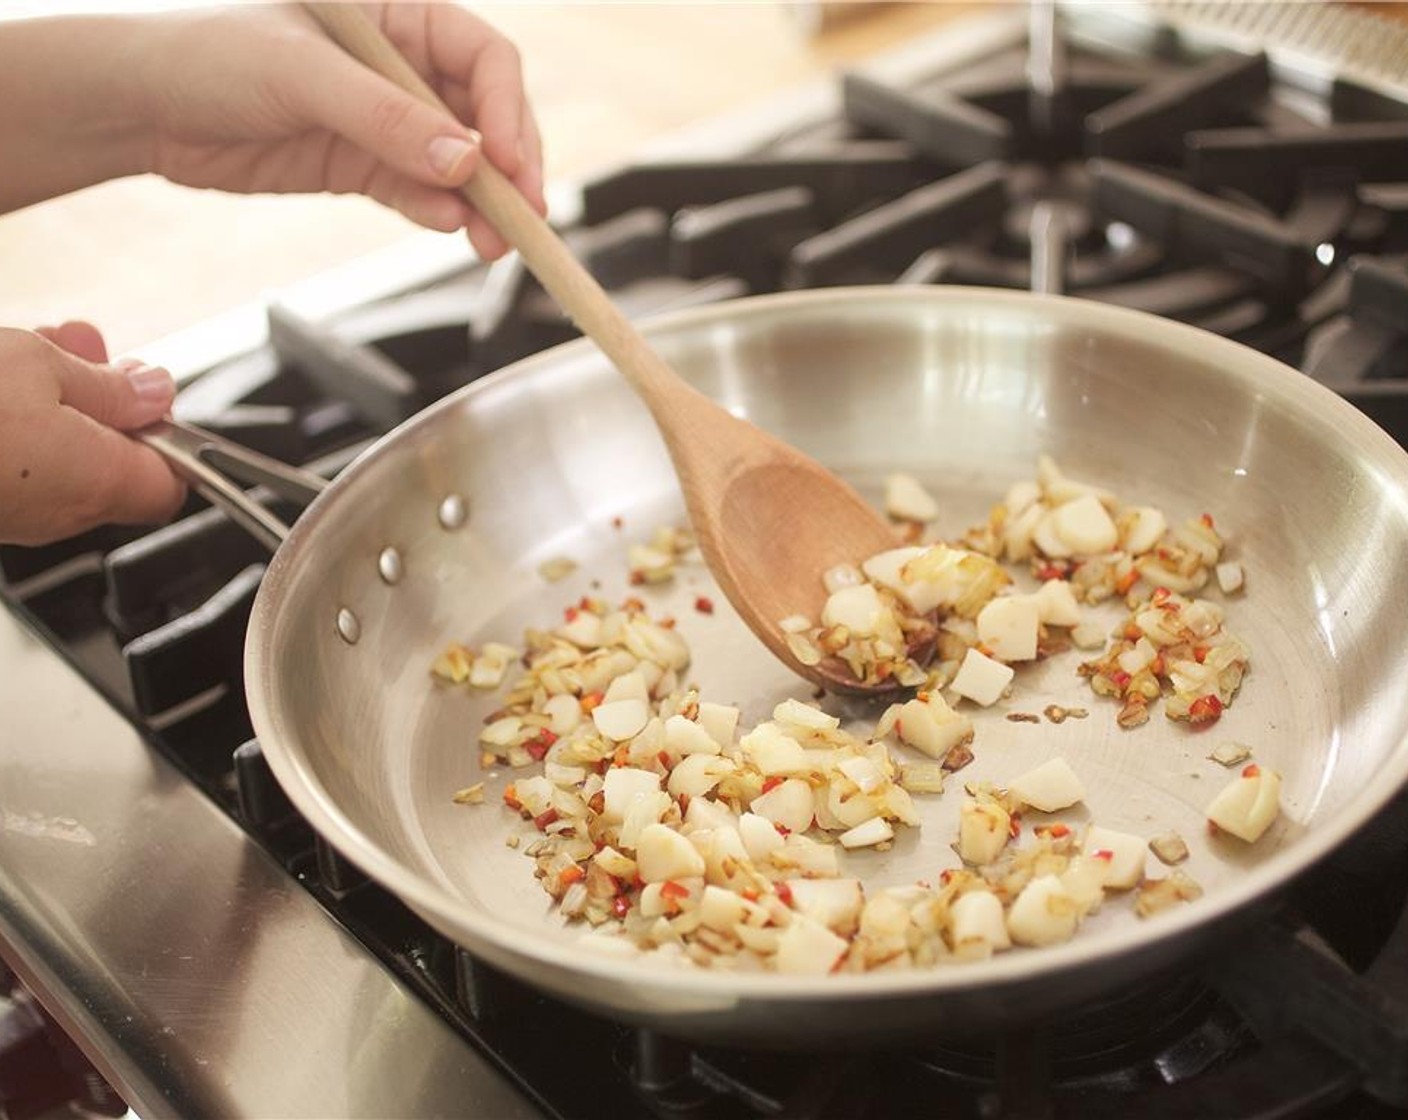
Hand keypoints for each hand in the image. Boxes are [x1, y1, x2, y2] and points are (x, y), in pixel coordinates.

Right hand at [0, 323, 184, 546]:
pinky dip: (25, 424)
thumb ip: (107, 385)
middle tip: (89, 355)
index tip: (149, 391)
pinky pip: (24, 467)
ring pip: (65, 461)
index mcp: (102, 481)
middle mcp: (64, 513)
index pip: (173, 480)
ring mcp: (19, 516)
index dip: (169, 432)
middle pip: (117, 464)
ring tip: (42, 348)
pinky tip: (9, 380)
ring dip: (63, 402)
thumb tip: (155, 392)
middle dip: (108, 400)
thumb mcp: (42, 367)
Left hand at [136, 3, 544, 258]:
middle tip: (525, 219)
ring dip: (482, 204)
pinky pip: (418, 192)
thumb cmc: (208, 54)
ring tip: (494, 243)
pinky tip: (450, 229)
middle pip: (485, 115)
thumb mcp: (301, 75)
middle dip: (508, 168)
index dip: (507, 111)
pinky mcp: (362, 165)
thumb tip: (466, 163)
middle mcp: (400, 63)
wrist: (139, 106)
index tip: (509, 164)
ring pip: (458, 164)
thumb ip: (385, 118)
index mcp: (395, 11)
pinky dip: (438, 213)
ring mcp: (384, 118)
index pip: (483, 57)